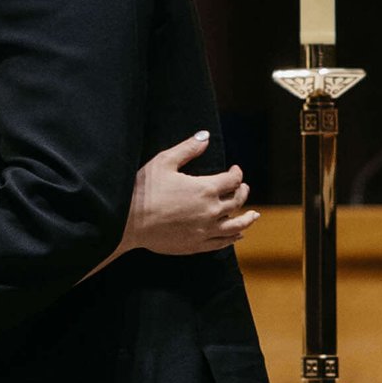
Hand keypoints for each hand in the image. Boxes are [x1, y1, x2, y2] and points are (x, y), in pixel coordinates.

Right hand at [121, 130, 256, 259]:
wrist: (127, 223)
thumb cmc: (143, 189)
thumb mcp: (164, 162)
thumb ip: (187, 149)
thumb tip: (205, 136)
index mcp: (205, 189)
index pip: (231, 180)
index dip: (237, 173)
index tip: (235, 170)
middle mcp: (210, 211)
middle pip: (236, 201)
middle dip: (242, 192)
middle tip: (243, 188)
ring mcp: (205, 231)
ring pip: (235, 225)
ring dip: (247, 219)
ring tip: (254, 216)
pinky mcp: (196, 245)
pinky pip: (222, 243)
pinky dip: (233, 238)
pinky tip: (237, 235)